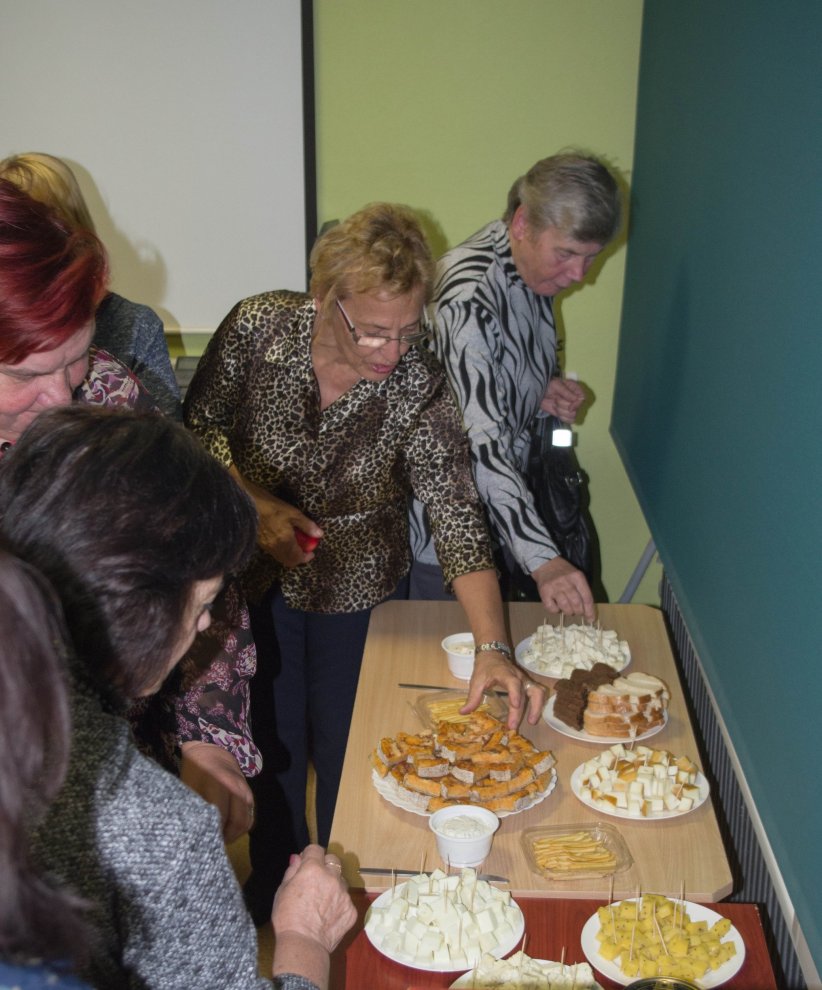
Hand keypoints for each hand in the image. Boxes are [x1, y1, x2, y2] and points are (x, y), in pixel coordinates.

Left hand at [180, 741, 253, 842]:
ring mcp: (246, 791)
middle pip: (237, 822)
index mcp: (218, 783)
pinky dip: (241, 828)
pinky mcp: (250, 795)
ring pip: (246, 822)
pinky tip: (228, 832)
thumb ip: (194, 807)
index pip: (220, 815)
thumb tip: (194, 831)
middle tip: (211, 843)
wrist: (213, 751)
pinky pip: (250, 817)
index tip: (202, 839)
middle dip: (225, 836)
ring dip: (234, 834)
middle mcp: (236, 788)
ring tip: (219, 839)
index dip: (212, 830)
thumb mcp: (189, 786)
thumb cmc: (196, 770)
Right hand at [229, 466, 321, 566]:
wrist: (245, 504)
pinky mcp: (259, 542)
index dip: (306, 557)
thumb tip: (319, 534)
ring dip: (289, 552)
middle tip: (304, 546)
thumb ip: (306, 525)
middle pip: (288, 561)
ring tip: (295, 539)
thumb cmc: (270, 506)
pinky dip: (281, 548)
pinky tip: (283, 536)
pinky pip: (273, 551)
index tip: (312, 551)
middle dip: (298, 556)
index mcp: (285, 542)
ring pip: (280, 556)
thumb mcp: (292, 513)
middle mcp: (275, 548)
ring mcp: (265, 546)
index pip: (297, 558)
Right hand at [271, 845, 355, 985]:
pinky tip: (328, 916)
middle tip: (315, 881)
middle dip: (325, 866)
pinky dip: (338, 905)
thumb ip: (292, 871)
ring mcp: (344, 893)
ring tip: (322, 902)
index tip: (305, 864)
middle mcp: (332, 877)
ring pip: (341, 881)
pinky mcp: (351, 909)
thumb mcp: (282, 891)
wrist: (303, 945)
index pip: (316, 849)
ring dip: (333, 885)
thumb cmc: (287, 917)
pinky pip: (345, 900)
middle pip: (333, 861)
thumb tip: (297, 858)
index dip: (309, 855)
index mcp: (313, 869)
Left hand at [462, 651, 545, 729]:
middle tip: (513, 726)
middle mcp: (518, 676)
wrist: (492, 654)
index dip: (515, 693)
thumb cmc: (484, 667)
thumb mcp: (476, 680)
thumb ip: (473, 697)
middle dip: (521, 710)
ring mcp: (525, 680)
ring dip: (537, 707)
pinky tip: (532, 717)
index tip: (515, 705)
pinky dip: (538, 705)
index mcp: (505, 674)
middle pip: (525, 692)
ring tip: (531, 722)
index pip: (513, 682)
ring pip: (537, 691)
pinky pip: (537, 693)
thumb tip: (464, 712)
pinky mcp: (527, 684)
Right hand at [532, 556, 595, 621]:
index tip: (591, 619)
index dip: (589, 610)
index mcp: (577, 577)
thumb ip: (582, 590)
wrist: (546, 564)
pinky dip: (556, 610)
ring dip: (568, 612)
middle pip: (576, 604)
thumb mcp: (577, 576)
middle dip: (579, 611)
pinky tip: (557, 606)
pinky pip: (552, 608)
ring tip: (568, 609)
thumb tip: (588, 609)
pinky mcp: (544, 592)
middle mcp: (566, 582)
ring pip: (565, 607)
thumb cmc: (564, 572)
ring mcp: (554, 587)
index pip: (587, 597)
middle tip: (577, 611)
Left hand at [539, 377, 585, 421]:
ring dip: (561, 411)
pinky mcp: (567, 414)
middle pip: (576, 409)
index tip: (569, 407)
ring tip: (554, 405)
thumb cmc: (550, 386)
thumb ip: (566, 392)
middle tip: (555, 399)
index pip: (582, 399)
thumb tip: (576, 399)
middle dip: (563, 406)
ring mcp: (572, 408)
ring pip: (572, 416)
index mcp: (576, 390)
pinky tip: (556, 412)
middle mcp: (576, 399)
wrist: (541, 393)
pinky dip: (562, 418)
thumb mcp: (557, 385)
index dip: (576, 404)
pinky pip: (570, 420)